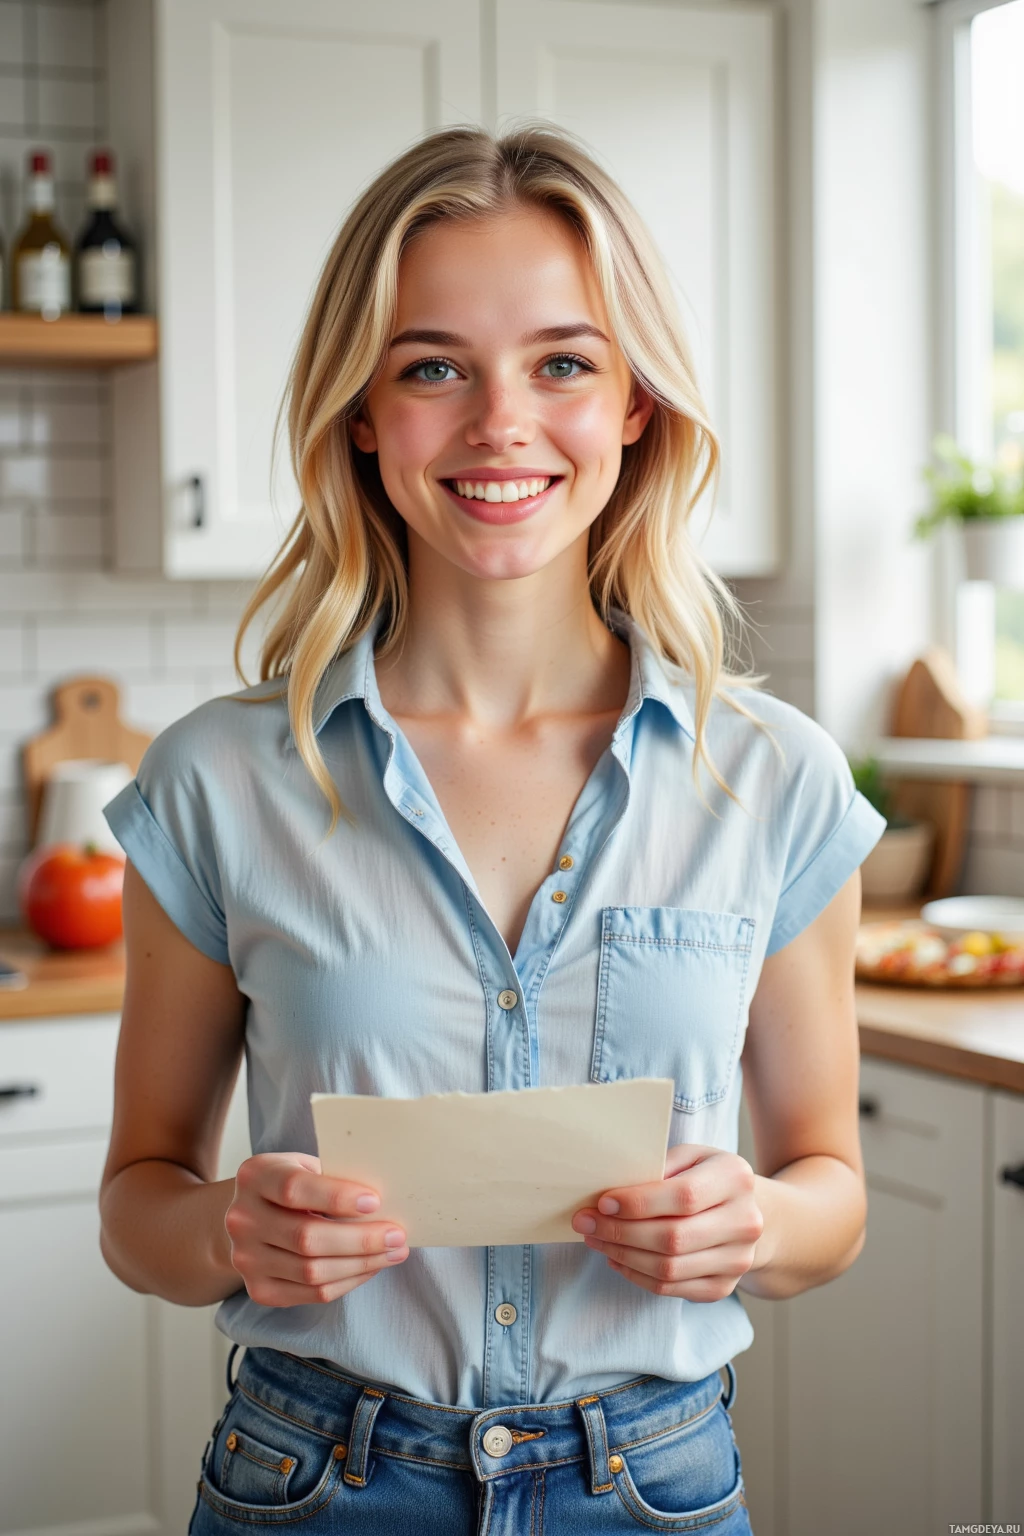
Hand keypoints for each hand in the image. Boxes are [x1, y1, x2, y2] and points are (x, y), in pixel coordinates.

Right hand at [224, 1152, 407, 1305]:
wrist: (253, 1216)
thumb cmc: (294, 1184)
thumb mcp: (306, 1166)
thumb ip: (334, 1176)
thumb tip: (387, 1199)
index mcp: (254, 1176)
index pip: (294, 1189)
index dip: (336, 1198)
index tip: (375, 1202)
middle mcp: (242, 1219)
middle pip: (306, 1237)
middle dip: (360, 1239)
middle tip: (397, 1234)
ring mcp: (246, 1258)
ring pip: (312, 1271)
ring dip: (361, 1264)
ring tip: (394, 1252)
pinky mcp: (259, 1289)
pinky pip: (312, 1294)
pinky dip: (348, 1281)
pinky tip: (370, 1267)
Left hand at [571, 1144, 764, 1300]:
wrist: (750, 1212)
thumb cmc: (707, 1177)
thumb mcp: (691, 1156)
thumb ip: (659, 1166)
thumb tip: (612, 1191)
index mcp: (735, 1178)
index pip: (683, 1197)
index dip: (638, 1204)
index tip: (602, 1203)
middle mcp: (745, 1222)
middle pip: (673, 1238)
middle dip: (620, 1233)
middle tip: (586, 1224)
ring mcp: (737, 1260)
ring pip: (669, 1268)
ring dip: (622, 1255)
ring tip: (596, 1240)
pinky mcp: (724, 1287)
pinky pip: (671, 1288)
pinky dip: (636, 1275)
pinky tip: (617, 1258)